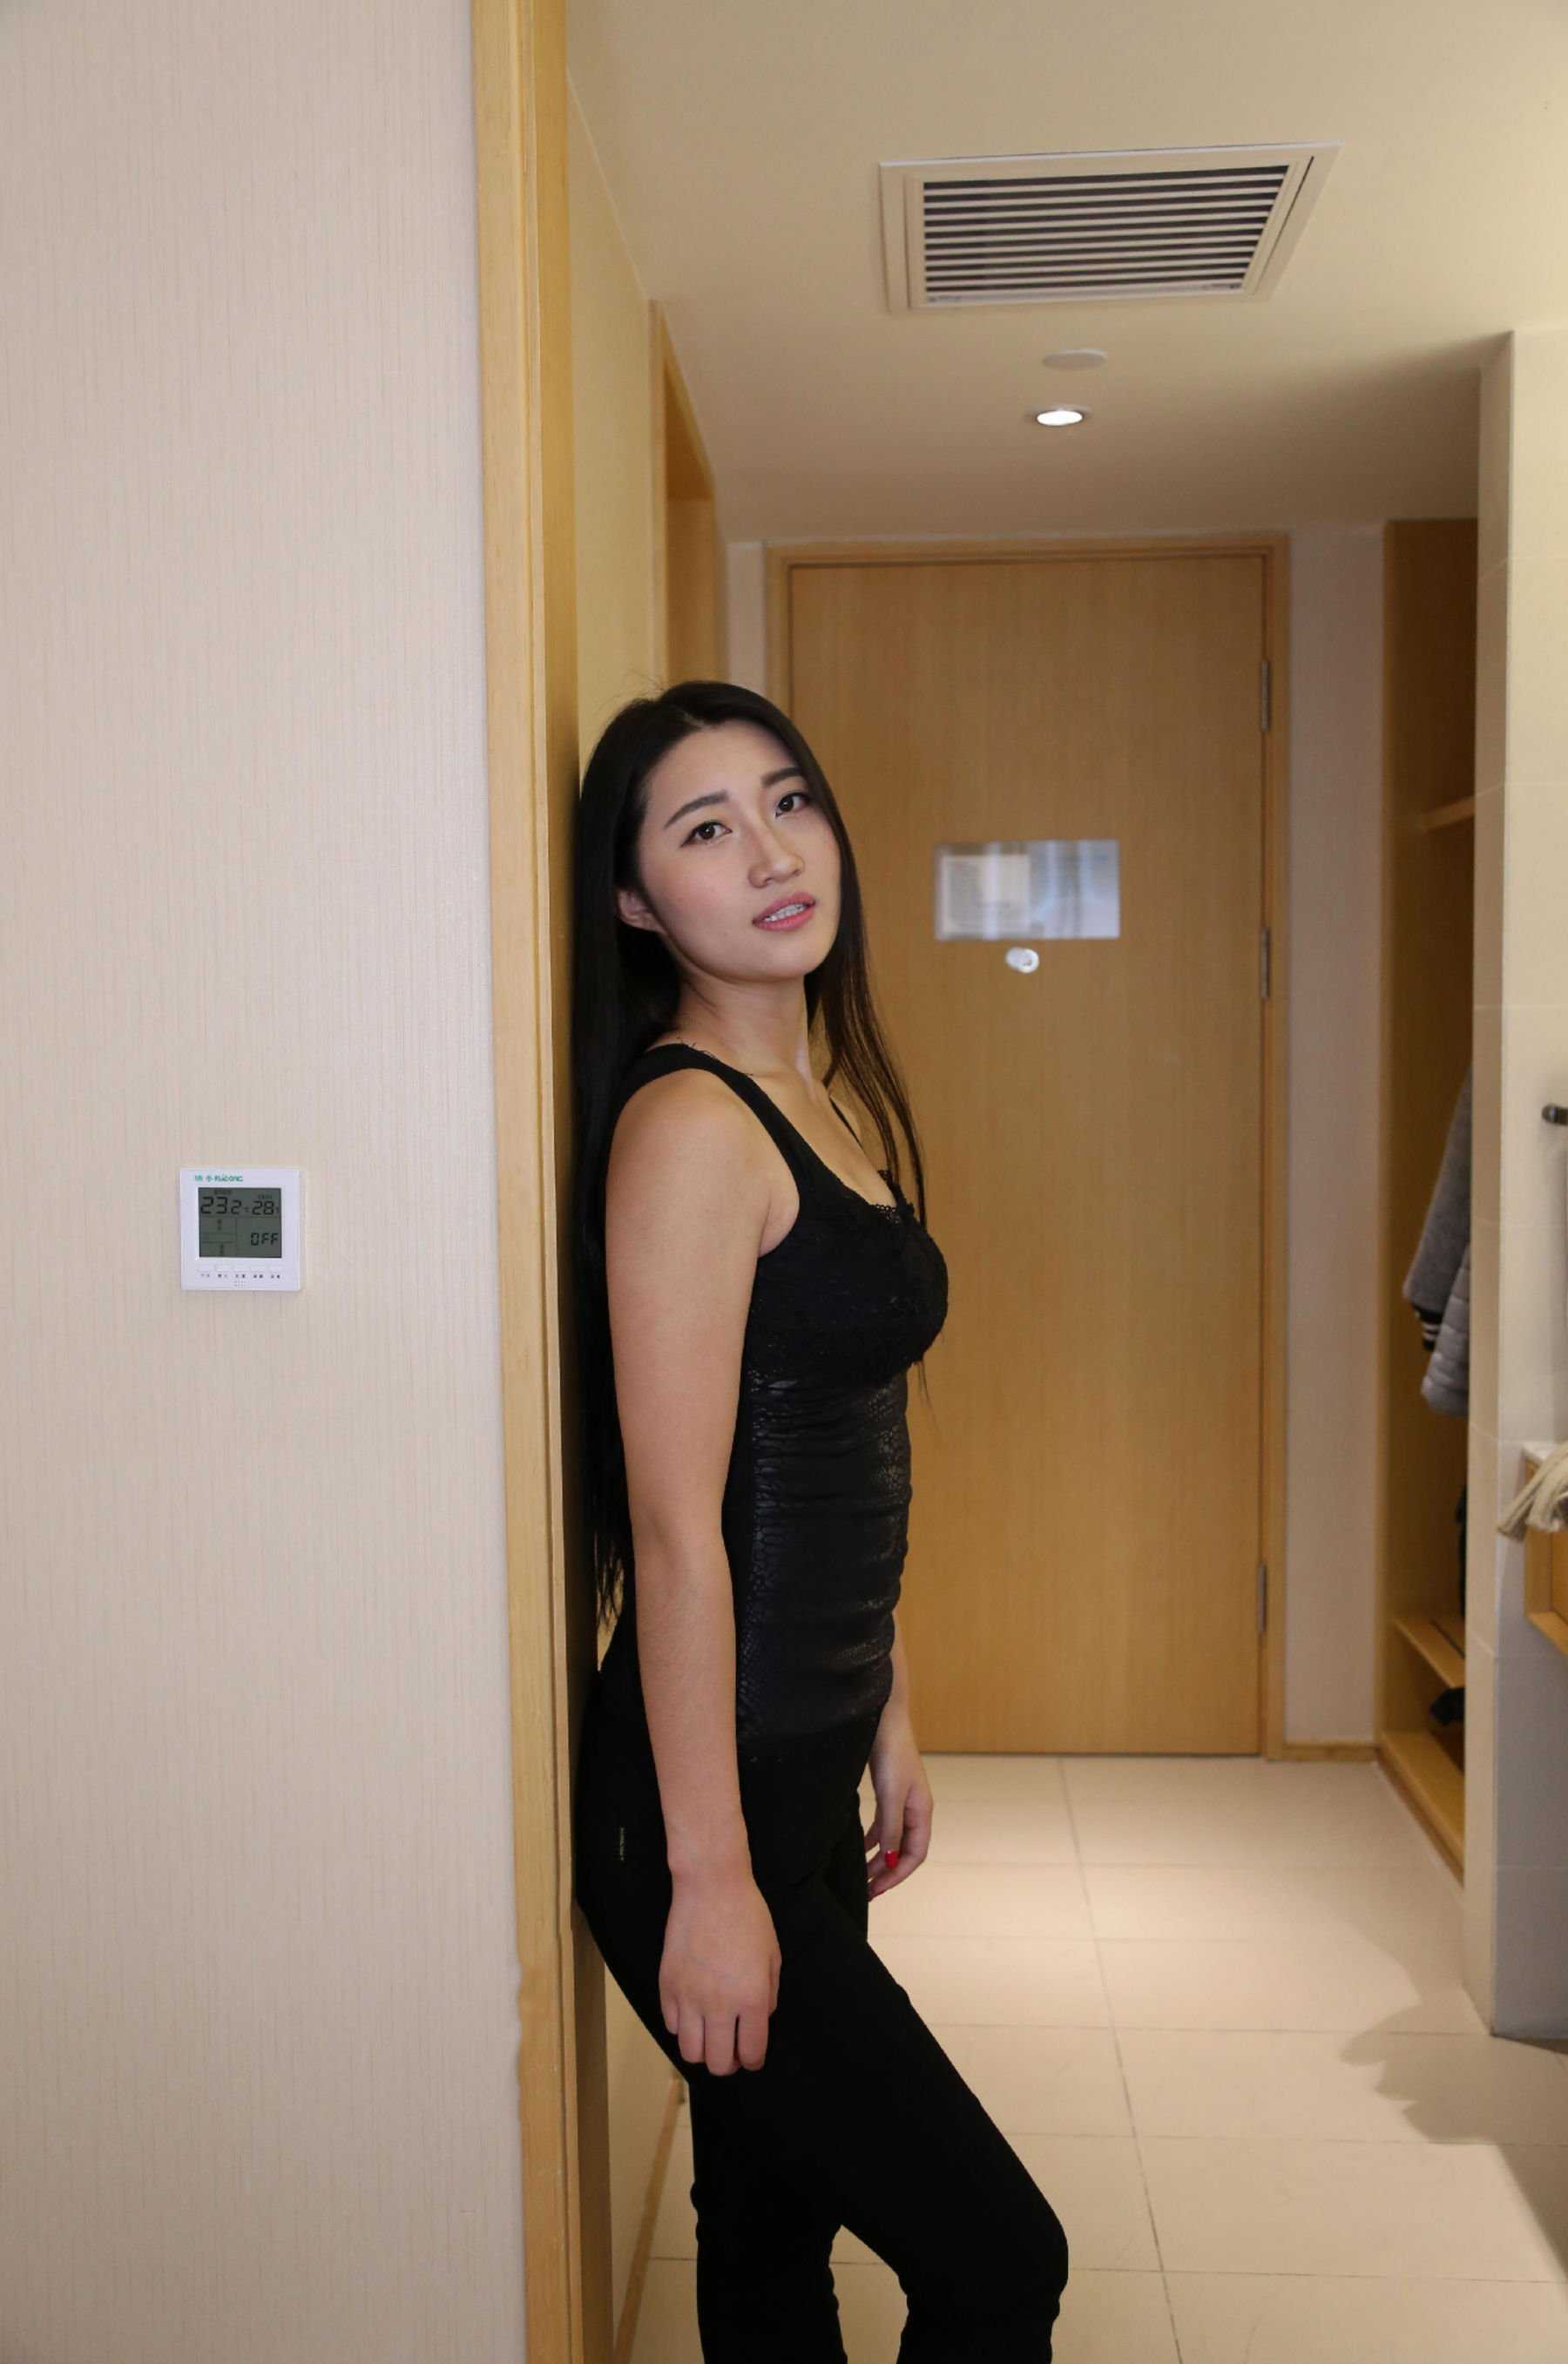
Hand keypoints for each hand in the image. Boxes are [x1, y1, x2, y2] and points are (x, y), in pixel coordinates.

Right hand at [660, 1865, 781, 2074]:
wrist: (711, 1887)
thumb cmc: (748, 1917)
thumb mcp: (773, 1956)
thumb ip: (769, 1996)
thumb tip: (758, 2021)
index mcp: (751, 1998)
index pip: (752, 2052)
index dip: (754, 2061)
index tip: (752, 2057)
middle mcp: (719, 2005)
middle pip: (719, 2063)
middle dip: (728, 2064)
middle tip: (732, 2051)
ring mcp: (689, 1997)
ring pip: (690, 2053)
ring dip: (703, 2051)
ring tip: (710, 2036)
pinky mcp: (667, 1986)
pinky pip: (672, 2025)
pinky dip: (683, 2027)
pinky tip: (693, 2012)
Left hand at [863, 1704, 931, 1898]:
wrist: (883, 1717)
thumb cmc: (891, 1752)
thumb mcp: (891, 1794)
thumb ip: (891, 1828)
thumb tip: (889, 1861)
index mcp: (922, 1811)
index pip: (915, 1854)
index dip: (897, 1874)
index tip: (876, 1889)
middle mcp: (915, 1809)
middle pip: (904, 1850)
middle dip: (886, 1872)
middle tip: (866, 1890)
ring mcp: (902, 1800)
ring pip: (893, 1839)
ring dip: (879, 1859)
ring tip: (862, 1875)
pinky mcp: (889, 1791)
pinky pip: (884, 1825)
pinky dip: (873, 1839)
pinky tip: (860, 1846)